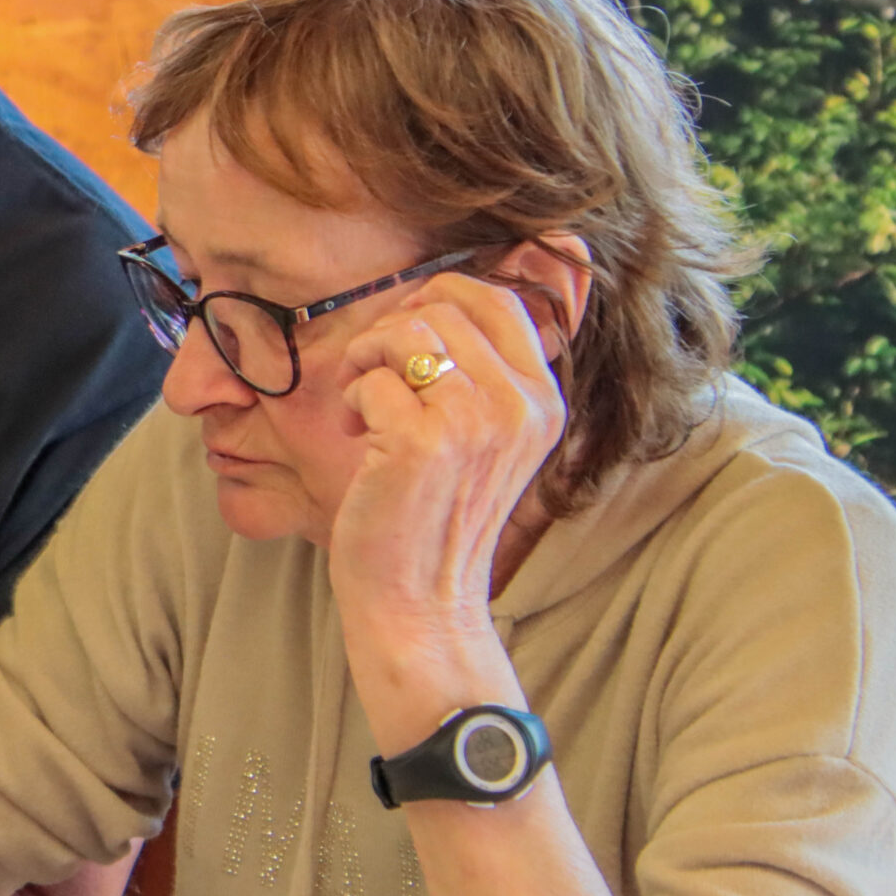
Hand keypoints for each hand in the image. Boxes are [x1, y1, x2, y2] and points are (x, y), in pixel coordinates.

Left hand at [330, 269, 569, 741]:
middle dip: (391, 330)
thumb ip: (479, 370)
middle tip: (373, 376)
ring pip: (407, 330)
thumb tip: (440, 293)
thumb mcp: (482, 437)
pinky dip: (351, 401)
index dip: (436, 299)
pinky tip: (359, 438)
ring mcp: (475, 422)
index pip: (497, 297)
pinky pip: (371, 378)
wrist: (420, 603)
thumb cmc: (433, 514)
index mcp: (543, 399)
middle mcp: (521, 405)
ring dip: (367, 359)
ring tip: (364, 404)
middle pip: (445, 304)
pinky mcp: (423, 442)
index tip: (404, 339)